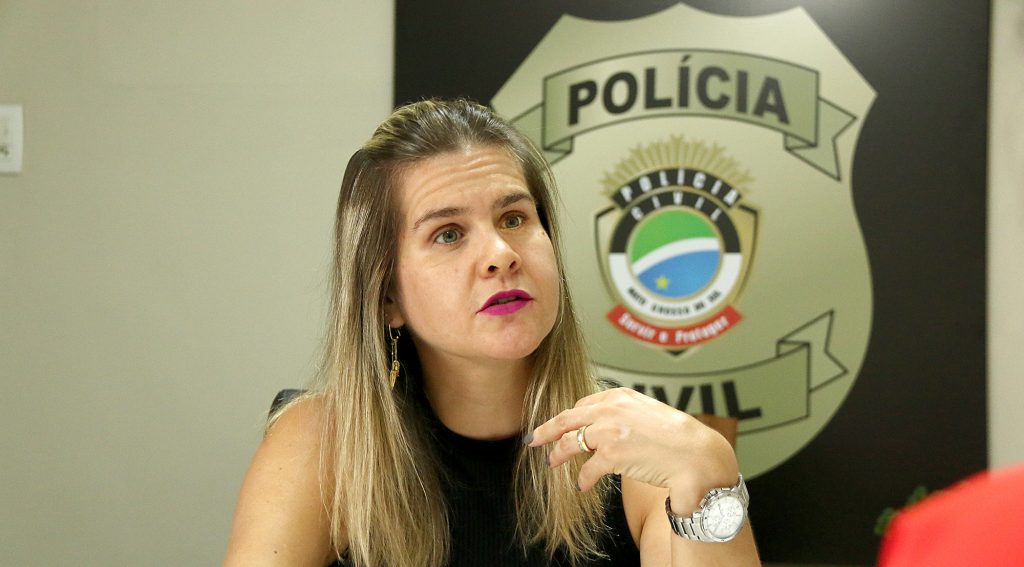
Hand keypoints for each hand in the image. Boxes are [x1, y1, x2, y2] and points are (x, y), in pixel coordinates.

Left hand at [527, 387, 738, 508]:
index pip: (581, 404)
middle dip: (547, 431)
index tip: (555, 425)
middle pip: (566, 419)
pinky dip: (582, 479)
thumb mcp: (645, 411)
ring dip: (559, 456)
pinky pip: (587, 469)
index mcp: (620, 396)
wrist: (695, 453)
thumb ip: (622, 413)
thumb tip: (599, 425)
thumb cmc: (675, 436)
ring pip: (570, 443)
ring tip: (553, 464)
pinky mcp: (612, 455)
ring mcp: (609, 431)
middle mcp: (611, 409)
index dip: (565, 417)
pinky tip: (582, 485)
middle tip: (534, 440)